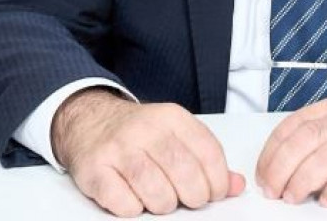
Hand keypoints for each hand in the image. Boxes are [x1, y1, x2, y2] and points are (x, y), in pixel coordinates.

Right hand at [51, 88, 244, 216]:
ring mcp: (118, 148)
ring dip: (164, 204)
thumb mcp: (175, 134)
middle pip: (183, 172)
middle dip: (194, 196)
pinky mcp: (94, 169)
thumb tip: (236, 185)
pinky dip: (134, 209)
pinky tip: (136, 200)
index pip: (208, 152)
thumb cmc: (139, 134)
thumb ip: (206, 158)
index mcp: (172, 117)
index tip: (216, 193)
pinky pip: (123, 203)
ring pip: (155, 190)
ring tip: (163, 200)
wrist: (90, 120)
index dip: (218, 180)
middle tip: (191, 200)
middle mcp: (146, 128)